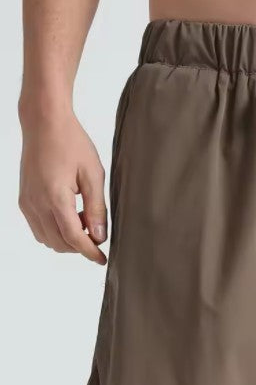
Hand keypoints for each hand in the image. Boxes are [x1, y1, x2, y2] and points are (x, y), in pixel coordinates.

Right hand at [19, 108, 106, 264]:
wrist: (44, 125)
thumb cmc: (72, 144)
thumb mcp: (93, 175)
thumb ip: (97, 208)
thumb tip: (100, 236)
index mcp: (55, 198)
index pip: (74, 238)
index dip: (90, 253)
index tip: (103, 260)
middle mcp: (36, 205)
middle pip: (60, 243)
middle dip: (81, 245)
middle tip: (98, 229)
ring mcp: (27, 203)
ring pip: (47, 239)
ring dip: (68, 238)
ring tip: (85, 216)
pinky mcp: (24, 200)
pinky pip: (38, 228)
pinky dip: (56, 230)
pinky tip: (71, 213)